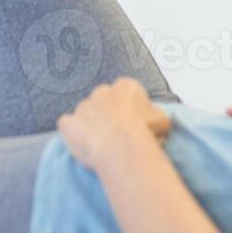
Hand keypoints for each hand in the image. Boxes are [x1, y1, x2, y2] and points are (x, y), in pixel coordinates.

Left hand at [56, 78, 172, 171]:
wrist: (119, 145)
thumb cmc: (142, 131)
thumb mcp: (163, 120)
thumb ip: (157, 115)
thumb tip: (157, 121)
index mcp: (125, 86)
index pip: (126, 93)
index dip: (130, 110)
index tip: (134, 123)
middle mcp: (102, 91)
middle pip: (104, 101)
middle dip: (108, 115)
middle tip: (117, 135)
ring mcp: (82, 106)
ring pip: (86, 114)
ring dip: (91, 126)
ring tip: (101, 144)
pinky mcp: (68, 122)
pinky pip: (68, 126)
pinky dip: (72, 134)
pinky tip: (83, 145)